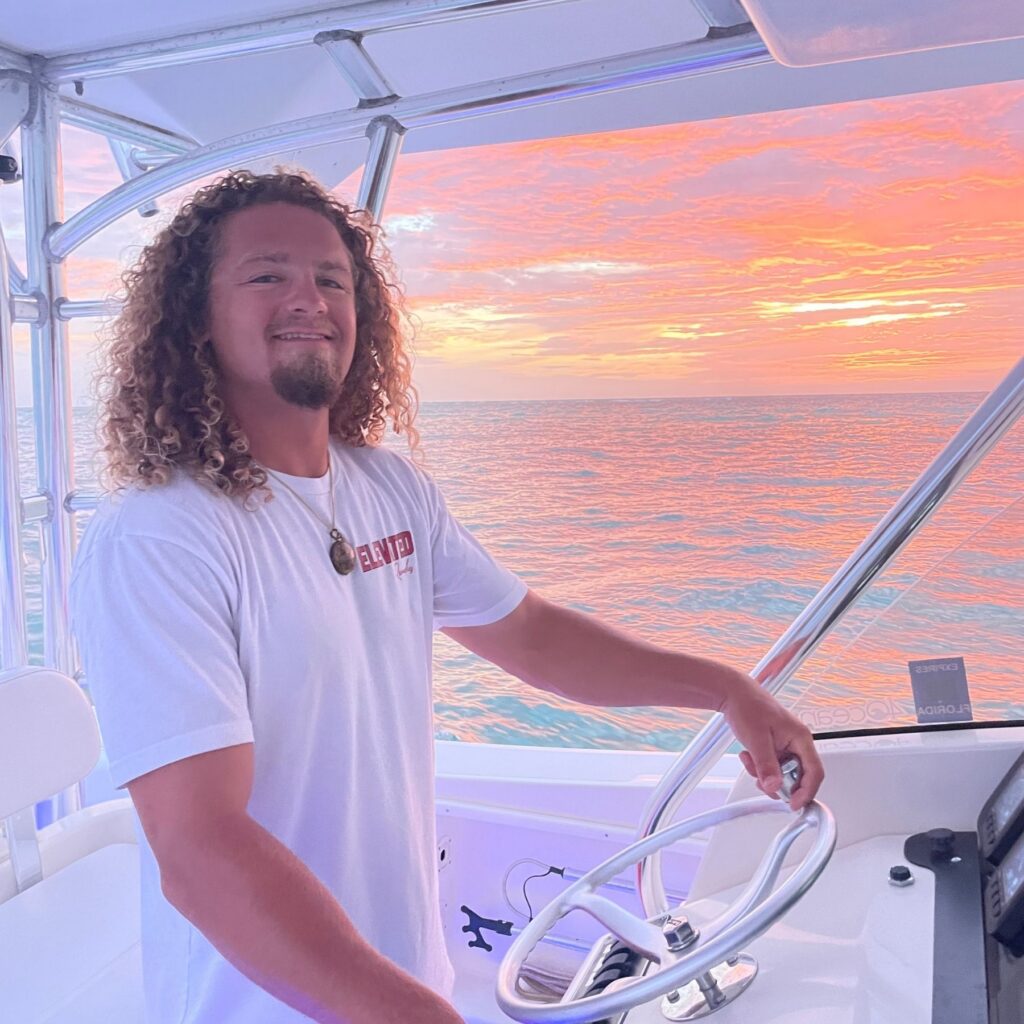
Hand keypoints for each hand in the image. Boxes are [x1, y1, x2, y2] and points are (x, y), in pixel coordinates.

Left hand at [720, 675, 823, 809]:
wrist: (733, 693)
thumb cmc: (748, 706)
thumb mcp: (756, 739)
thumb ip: (766, 765)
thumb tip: (774, 787)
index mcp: (801, 737)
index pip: (814, 772)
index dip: (806, 792)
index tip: (793, 804)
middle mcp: (796, 742)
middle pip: (797, 775)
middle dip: (778, 781)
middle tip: (761, 780)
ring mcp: (785, 744)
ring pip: (782, 773)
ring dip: (765, 773)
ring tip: (750, 760)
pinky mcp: (774, 746)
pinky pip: (772, 766)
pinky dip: (759, 767)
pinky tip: (748, 755)